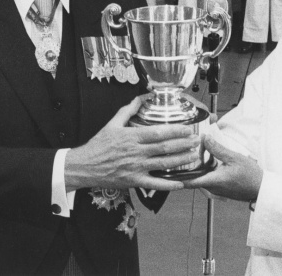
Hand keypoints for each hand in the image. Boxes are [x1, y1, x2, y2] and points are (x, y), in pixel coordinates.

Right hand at [65, 96, 199, 191]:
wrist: (85, 166)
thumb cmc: (98, 145)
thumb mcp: (112, 123)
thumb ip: (128, 110)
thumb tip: (141, 97)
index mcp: (131, 137)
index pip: (158, 133)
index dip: (175, 131)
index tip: (187, 128)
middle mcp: (136, 152)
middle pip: (164, 148)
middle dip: (183, 144)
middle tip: (196, 141)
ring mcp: (136, 168)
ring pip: (163, 164)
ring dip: (180, 160)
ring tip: (193, 156)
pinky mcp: (134, 181)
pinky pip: (154, 184)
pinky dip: (168, 185)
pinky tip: (180, 183)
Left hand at [182, 135, 262, 201]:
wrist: (262, 189)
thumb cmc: (251, 176)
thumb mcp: (234, 157)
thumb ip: (218, 149)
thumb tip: (206, 139)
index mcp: (213, 181)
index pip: (188, 182)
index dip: (176, 176)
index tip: (167, 169)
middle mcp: (212, 187)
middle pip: (192, 178)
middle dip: (187, 165)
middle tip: (183, 153)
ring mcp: (216, 189)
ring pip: (200, 177)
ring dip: (197, 166)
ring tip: (198, 152)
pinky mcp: (220, 189)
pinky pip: (208, 178)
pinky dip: (206, 169)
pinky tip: (210, 158)